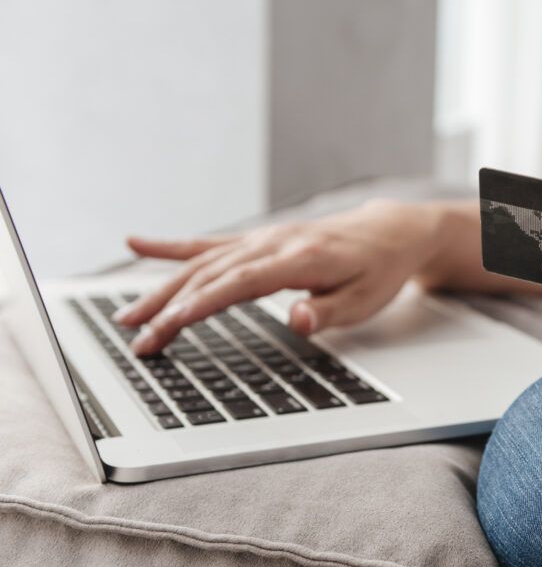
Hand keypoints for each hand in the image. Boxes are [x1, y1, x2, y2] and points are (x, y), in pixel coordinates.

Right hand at [115, 199, 446, 354]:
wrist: (389, 232)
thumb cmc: (378, 270)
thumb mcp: (367, 299)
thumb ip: (329, 312)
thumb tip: (297, 322)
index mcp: (300, 259)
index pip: (240, 284)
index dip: (201, 304)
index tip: (168, 325)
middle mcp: (274, 243)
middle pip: (211, 275)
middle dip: (169, 305)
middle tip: (134, 335)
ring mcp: (263, 239)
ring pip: (202, 261)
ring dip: (162, 287)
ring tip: (127, 315)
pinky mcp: (259, 240)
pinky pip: (210, 244)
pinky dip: (173, 246)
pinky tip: (137, 244)